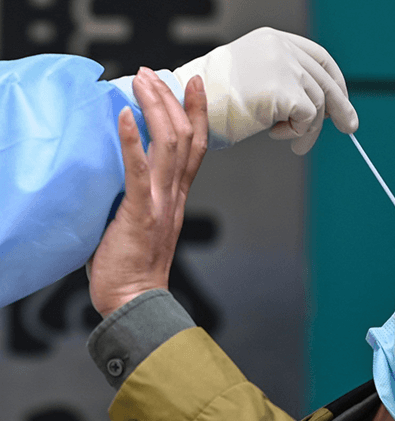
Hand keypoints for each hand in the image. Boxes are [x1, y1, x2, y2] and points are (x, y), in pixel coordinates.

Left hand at [87, 68, 207, 317]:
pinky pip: (139, 171)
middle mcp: (175, 195)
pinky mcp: (141, 212)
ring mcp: (161, 202)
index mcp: (178, 197)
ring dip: (156, 109)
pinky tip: (124, 115)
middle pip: (185, 138)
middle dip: (172, 100)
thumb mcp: (147, 223)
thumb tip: (128, 169)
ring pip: (169, 145)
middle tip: (153, 73)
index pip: (196, 147)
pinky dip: (132, 140)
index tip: (194, 84)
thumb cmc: (135, 266)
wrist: (137, 301)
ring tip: (141, 81)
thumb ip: (145, 196)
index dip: (198, 113)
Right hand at [173, 27, 358, 154]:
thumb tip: (317, 104)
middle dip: (340, 106)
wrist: (187, 105)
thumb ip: (282, 81)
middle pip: (325, 80)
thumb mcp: (252, 79)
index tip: (341, 97)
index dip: (334, 79)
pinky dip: (297, 132)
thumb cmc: (212, 100)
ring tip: (292, 142)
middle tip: (349, 126)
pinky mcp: (285, 90)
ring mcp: (284, 67)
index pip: (318, 57)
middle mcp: (282, 49)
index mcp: (273, 41)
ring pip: (318, 104)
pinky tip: (276, 134)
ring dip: (309, 129)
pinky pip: (308, 118)